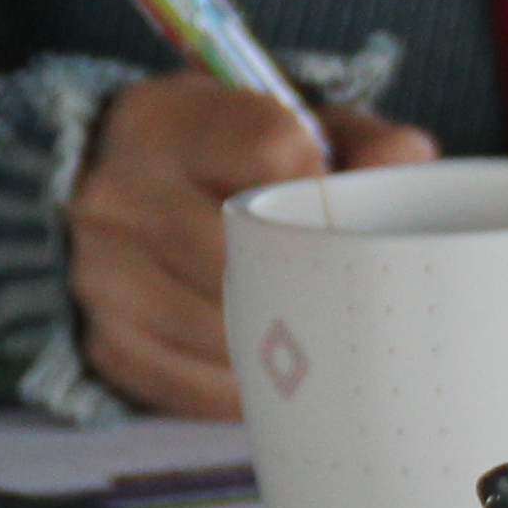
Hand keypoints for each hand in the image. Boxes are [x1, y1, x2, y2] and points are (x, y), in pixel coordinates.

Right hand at [69, 73, 435, 417]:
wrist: (128, 201)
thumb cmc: (237, 166)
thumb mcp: (293, 130)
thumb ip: (360, 141)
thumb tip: (406, 157)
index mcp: (164, 120)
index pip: (274, 152)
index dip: (331, 188)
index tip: (346, 208)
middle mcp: (116, 193)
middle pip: (245, 254)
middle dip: (312, 277)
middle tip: (353, 289)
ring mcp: (101, 273)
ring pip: (226, 328)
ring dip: (287, 340)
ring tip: (322, 330)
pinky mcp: (109, 344)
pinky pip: (200, 387)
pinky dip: (252, 387)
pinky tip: (278, 368)